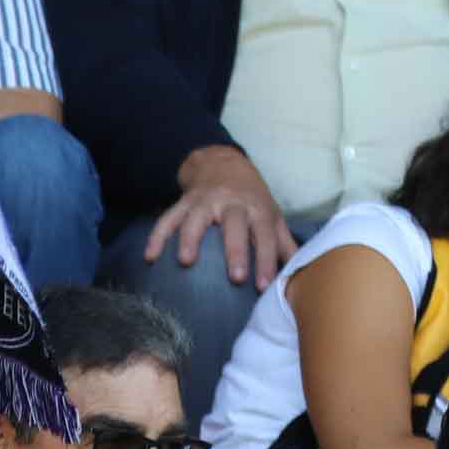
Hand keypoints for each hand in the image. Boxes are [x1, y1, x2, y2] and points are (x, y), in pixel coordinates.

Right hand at [146, 146, 295, 288]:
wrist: (221, 163)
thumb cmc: (250, 198)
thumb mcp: (270, 215)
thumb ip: (283, 244)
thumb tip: (299, 272)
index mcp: (256, 208)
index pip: (265, 235)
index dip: (266, 260)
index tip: (263, 286)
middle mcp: (232, 203)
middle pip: (234, 226)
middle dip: (235, 251)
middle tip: (235, 278)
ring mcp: (205, 201)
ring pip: (197, 219)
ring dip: (190, 238)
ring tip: (185, 262)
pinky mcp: (183, 202)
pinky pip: (168, 219)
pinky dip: (157, 236)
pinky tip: (150, 256)